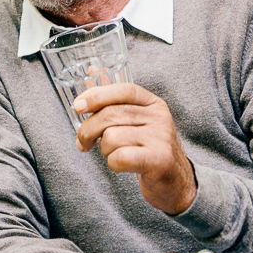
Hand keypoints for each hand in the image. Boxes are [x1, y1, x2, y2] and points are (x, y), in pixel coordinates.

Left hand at [74, 83, 196, 213]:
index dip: (97, 95)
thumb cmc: (147, 147)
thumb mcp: (135, 119)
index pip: (124, 90)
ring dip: (104, 150)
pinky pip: (120, 157)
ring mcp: (161, 138)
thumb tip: (91, 71)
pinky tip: (120, 164)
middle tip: (83, 142)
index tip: (77, 106)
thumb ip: (113, 99)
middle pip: (110, 115)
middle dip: (88, 130)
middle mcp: (160, 117)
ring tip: (112, 153)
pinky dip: (113, 163)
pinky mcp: (159, 160)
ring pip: (111, 137)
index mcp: (152, 103)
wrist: (174, 180)